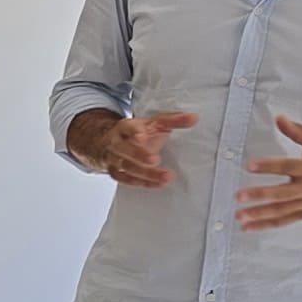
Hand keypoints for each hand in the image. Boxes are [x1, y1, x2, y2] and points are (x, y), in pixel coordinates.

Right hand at [78, 107, 198, 186]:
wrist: (107, 142)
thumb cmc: (135, 132)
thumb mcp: (152, 123)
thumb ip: (173, 120)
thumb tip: (193, 118)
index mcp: (124, 127)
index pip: (126, 128)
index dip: (133, 131)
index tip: (141, 136)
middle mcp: (116, 143)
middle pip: (124, 150)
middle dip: (138, 155)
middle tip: (155, 160)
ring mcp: (114, 159)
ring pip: (125, 167)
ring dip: (145, 173)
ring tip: (165, 177)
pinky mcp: (115, 172)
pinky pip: (126, 179)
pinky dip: (142, 183)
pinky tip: (157, 184)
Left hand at [237, 117, 301, 229]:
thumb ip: (298, 131)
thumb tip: (279, 118)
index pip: (288, 167)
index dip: (269, 166)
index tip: (250, 165)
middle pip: (283, 193)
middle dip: (261, 195)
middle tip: (239, 196)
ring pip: (282, 210)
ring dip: (260, 214)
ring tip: (239, 216)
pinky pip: (285, 221)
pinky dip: (266, 225)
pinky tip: (248, 227)